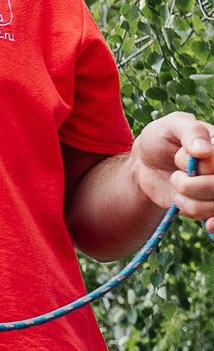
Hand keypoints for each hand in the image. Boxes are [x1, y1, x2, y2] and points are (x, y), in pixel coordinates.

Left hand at [129, 112, 213, 230]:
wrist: (145, 163)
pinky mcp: (207, 204)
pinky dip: (208, 219)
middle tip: (176, 174)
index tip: (181, 155)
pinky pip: (212, 216)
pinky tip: (209, 225)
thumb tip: (203, 150)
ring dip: (190, 201)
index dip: (202, 164)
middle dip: (192, 184)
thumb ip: (190, 131)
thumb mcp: (171, 126)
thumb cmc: (160, 138)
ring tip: (177, 186)